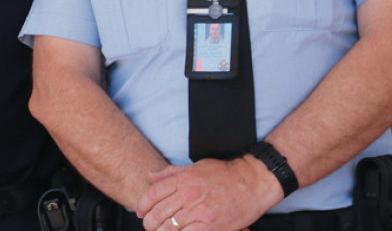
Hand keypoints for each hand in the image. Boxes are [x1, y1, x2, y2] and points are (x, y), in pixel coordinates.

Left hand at [136, 157, 280, 229]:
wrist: (252, 182)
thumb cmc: (224, 173)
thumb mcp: (195, 167)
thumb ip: (170, 173)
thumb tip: (150, 177)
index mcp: (183, 179)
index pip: (152, 193)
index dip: (142, 205)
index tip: (140, 211)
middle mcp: (188, 194)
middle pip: (158, 212)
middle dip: (149, 222)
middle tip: (148, 225)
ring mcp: (199, 211)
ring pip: (170, 226)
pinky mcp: (211, 225)